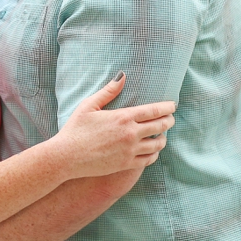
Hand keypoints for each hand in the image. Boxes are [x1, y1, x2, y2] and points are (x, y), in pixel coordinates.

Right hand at [51, 79, 175, 179]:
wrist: (67, 157)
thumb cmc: (76, 128)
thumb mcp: (89, 105)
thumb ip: (108, 91)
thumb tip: (122, 76)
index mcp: (123, 117)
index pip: (153, 111)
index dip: (166, 107)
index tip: (173, 105)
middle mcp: (130, 134)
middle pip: (159, 126)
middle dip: (169, 121)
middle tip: (171, 118)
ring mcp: (130, 151)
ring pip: (157, 144)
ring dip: (163, 138)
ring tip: (162, 134)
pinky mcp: (126, 165)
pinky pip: (149, 160)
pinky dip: (155, 153)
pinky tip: (153, 149)